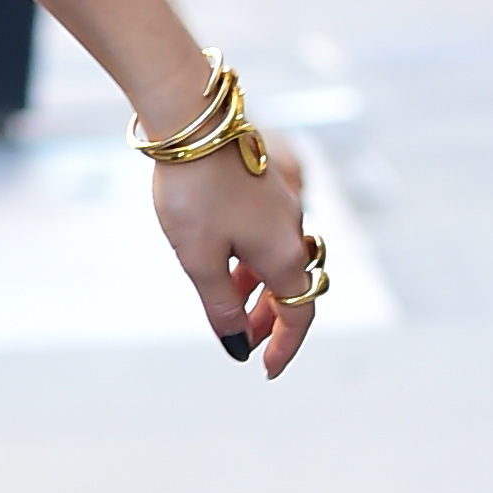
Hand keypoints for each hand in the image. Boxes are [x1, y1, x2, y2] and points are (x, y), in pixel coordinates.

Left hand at [152, 141, 321, 375]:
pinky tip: (222, 263)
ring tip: (226, 308)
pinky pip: (267, 236)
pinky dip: (250, 261)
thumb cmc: (193, 192)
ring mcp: (281, 206)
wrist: (192, 122)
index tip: (267, 370)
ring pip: (277, 262)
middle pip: (291, 289)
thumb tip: (236, 344)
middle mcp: (292, 230)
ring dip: (256, 292)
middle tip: (242, 342)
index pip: (300, 314)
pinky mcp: (266, 186)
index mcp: (284, 255)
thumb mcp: (199, 260)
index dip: (285, 346)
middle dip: (268, 321)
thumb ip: (220, 307)